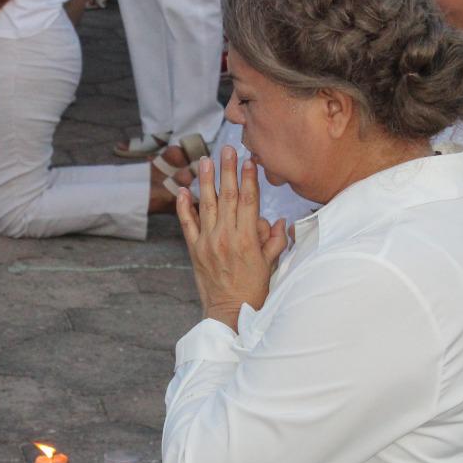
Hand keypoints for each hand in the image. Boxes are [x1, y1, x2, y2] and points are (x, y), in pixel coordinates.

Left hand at [177, 148, 286, 329]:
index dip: (249, 179)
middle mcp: (226, 237)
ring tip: (205, 161)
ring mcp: (208, 242)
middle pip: (228, 197)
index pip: (249, 201)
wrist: (229, 313)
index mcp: (247, 240)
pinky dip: (184, 207)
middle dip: (228, 171)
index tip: (249, 160)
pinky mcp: (195, 250)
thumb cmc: (253, 291)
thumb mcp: (270, 265)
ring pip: (206, 205)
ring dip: (206, 181)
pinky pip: (187, 224)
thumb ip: (275, 241)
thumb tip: (279, 221)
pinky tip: (183, 190)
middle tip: (227, 150)